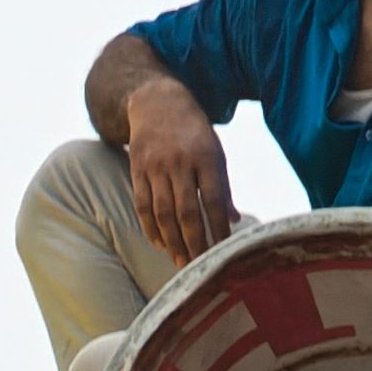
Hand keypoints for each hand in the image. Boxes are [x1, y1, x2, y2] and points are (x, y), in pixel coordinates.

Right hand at [122, 80, 235, 267]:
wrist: (156, 103)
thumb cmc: (192, 132)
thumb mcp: (215, 151)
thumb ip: (223, 186)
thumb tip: (234, 220)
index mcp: (206, 156)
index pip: (213, 199)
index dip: (218, 227)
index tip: (223, 250)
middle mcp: (180, 163)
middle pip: (186, 211)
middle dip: (194, 242)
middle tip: (199, 267)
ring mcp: (156, 167)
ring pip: (163, 213)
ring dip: (173, 241)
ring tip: (181, 262)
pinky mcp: (137, 171)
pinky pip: (143, 206)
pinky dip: (151, 228)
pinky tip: (160, 244)